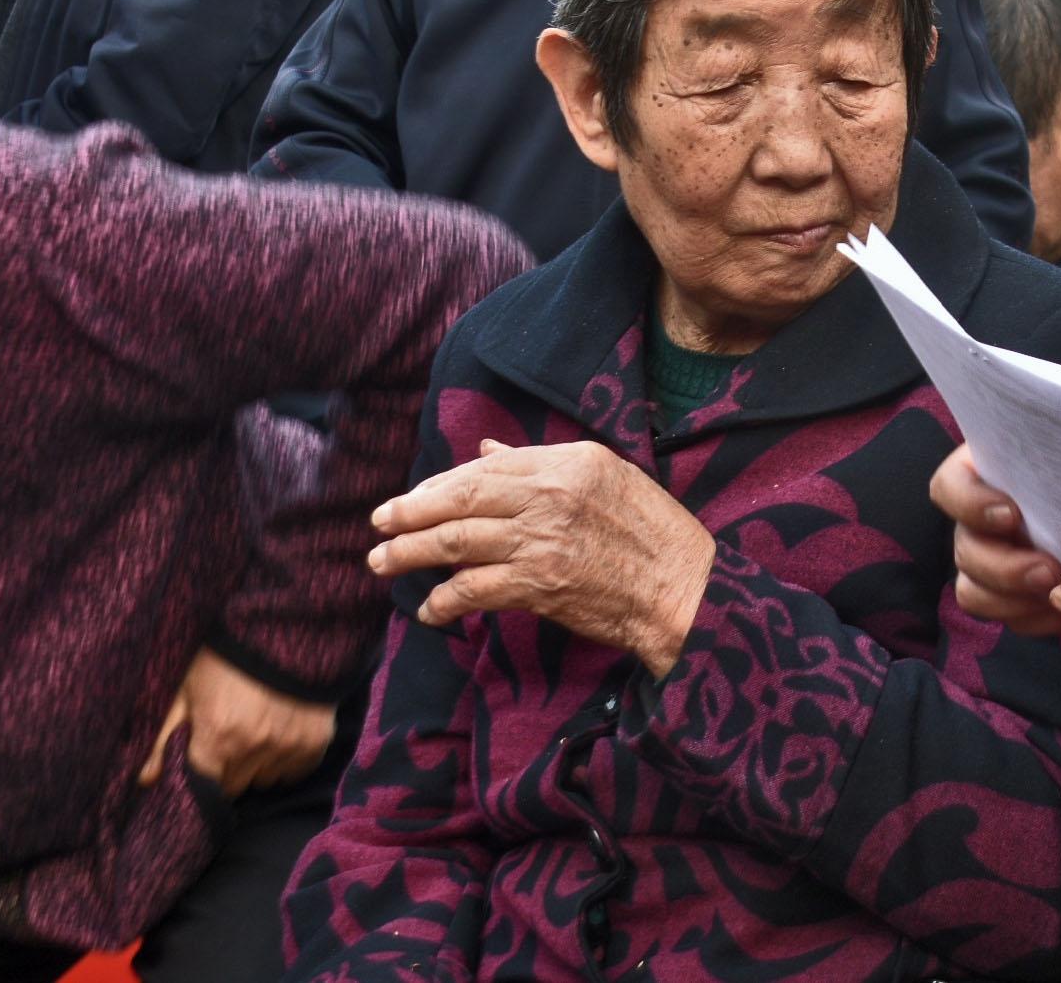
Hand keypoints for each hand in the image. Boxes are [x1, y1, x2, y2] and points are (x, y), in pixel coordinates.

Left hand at [138, 647, 334, 798]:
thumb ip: (163, 739)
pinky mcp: (316, 741)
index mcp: (217, 737)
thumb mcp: (186, 691)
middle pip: (236, 786)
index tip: (206, 762)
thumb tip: (145, 781)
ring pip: (266, 781)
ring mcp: (289, 746)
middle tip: (231, 741)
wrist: (284, 629)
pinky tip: (282, 734)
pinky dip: (288, 761)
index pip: (205, 789)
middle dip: (230, 771)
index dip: (204, 777)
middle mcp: (254, 748)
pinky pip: (296, 772)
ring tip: (259, 733)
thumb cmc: (225, 659)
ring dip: (259, 766)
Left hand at [369, 439, 714, 677]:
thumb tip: (487, 452)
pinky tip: (431, 607)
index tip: (413, 498)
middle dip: (410, 513)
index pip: (486, 468)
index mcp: (569, 462)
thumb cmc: (651, 532)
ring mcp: (542, 541)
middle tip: (378, 524)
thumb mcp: (606, 477)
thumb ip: (543, 463)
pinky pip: (474, 589)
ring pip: (457, 542)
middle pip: (461, 500)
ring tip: (383, 561)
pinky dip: (445, 599)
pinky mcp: (539, 585)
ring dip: (411, 553)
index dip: (440, 484)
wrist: (681, 587)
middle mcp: (551, 496)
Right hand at [931, 445, 1060, 635]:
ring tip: (1058, 595)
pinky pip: (1008, 618)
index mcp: (982, 472)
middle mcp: (977, 520)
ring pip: (973, 592)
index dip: (969, 504)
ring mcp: (990, 560)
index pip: (948, 487)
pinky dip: (1036, 619)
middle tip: (1049, 570)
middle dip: (1005, 568)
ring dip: (1013, 601)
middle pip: (965, 550)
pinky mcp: (1011, 595)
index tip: (1011, 514)